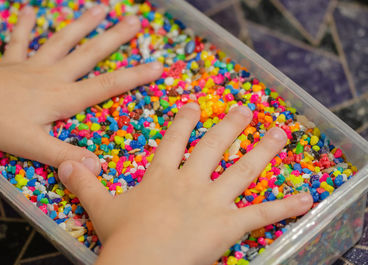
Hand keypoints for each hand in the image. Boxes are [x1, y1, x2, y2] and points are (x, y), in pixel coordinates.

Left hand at [0, 5, 162, 173]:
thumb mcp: (34, 146)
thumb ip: (66, 155)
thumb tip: (97, 167)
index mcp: (63, 97)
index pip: (108, 85)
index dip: (135, 76)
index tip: (158, 65)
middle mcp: (53, 76)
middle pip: (90, 54)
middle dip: (115, 38)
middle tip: (135, 22)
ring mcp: (32, 65)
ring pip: (63, 41)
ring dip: (83, 24)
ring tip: (101, 9)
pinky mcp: (11, 62)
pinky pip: (20, 41)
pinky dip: (25, 26)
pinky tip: (31, 11)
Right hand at [58, 103, 312, 264]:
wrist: (142, 264)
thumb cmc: (122, 238)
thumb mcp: (100, 209)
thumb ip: (84, 184)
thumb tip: (62, 164)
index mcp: (162, 176)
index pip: (174, 140)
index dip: (184, 121)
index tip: (193, 105)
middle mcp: (191, 181)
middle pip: (214, 145)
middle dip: (230, 124)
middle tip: (245, 109)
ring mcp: (213, 201)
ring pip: (243, 169)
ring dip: (264, 150)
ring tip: (282, 132)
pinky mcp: (229, 225)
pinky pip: (261, 213)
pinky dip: (285, 206)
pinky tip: (306, 198)